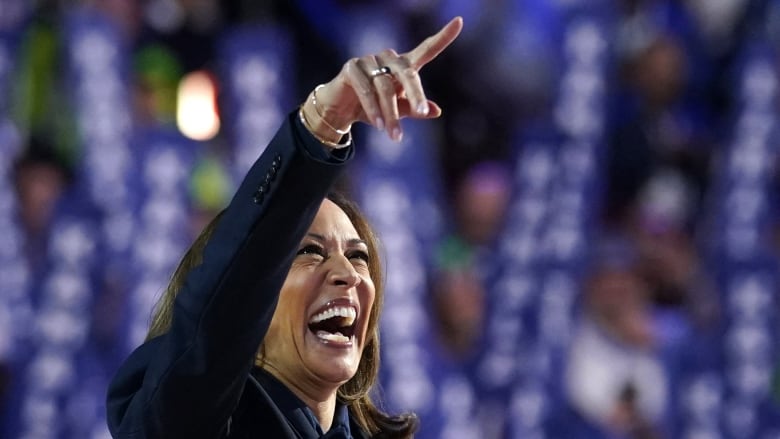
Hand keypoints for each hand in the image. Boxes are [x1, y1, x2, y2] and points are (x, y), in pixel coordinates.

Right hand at [301, 17, 462, 142]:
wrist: (339, 112)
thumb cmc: (372, 109)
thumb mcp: (396, 112)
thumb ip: (413, 110)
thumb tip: (436, 111)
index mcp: (403, 66)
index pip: (426, 49)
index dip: (443, 37)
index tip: (459, 22)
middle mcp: (388, 58)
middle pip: (408, 73)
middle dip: (416, 95)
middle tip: (422, 113)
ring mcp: (369, 60)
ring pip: (386, 88)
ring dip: (391, 114)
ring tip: (394, 136)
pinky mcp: (351, 68)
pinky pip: (366, 90)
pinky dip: (374, 109)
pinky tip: (378, 124)